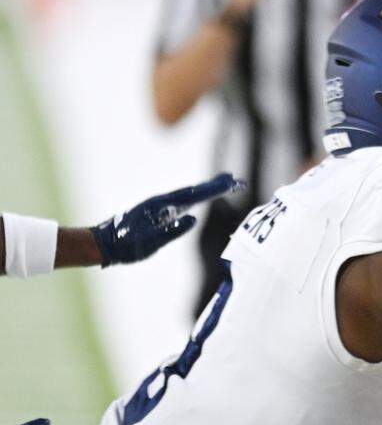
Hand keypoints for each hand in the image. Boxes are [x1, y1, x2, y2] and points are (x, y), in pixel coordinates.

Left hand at [90, 173, 244, 266]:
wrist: (103, 243)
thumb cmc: (125, 245)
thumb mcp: (150, 242)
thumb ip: (171, 231)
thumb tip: (193, 218)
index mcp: (163, 206)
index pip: (193, 194)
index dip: (214, 189)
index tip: (231, 181)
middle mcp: (163, 202)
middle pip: (194, 191)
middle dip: (215, 185)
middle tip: (234, 179)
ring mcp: (160, 206)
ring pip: (188, 195)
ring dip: (207, 190)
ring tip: (223, 185)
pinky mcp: (158, 212)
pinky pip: (182, 201)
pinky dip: (196, 197)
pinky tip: (200, 198)